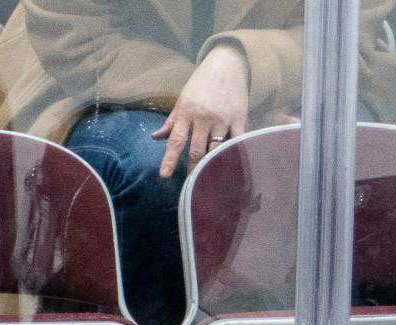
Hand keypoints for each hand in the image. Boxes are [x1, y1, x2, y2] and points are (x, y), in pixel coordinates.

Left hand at [153, 44, 250, 178]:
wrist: (226, 65)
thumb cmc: (202, 84)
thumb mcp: (183, 100)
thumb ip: (171, 121)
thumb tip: (156, 138)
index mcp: (185, 113)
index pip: (175, 141)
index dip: (169, 159)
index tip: (164, 176)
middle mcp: (202, 118)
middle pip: (195, 150)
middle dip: (192, 170)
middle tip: (190, 187)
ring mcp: (222, 119)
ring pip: (216, 149)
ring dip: (212, 166)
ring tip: (211, 182)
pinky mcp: (239, 119)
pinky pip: (237, 141)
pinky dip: (235, 154)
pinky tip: (234, 168)